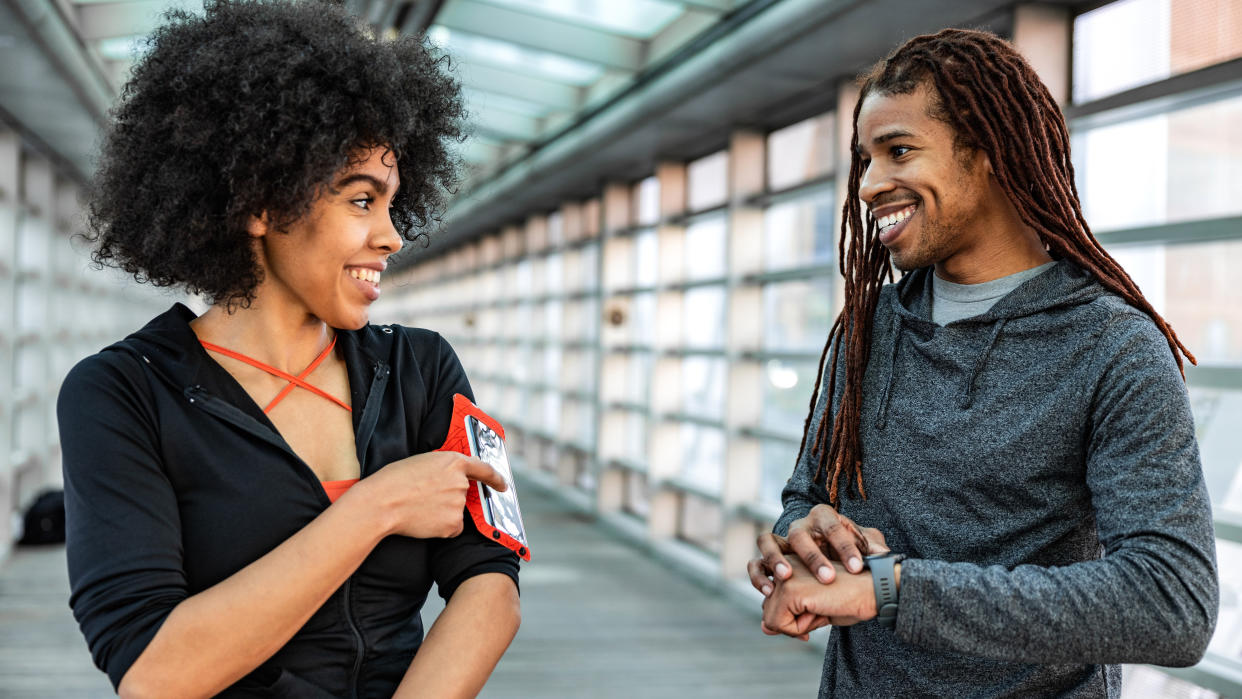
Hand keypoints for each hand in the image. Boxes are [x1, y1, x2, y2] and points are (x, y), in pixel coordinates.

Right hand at [363, 451, 506, 538]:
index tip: (503, 485)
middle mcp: (461, 482)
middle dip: (448, 498)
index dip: (496, 478)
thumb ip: (443, 468)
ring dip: (442, 513)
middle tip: (424, 498)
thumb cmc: (394, 481)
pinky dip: (441, 528)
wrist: (382, 503)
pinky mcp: (454, 524)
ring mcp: (459, 504)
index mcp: (453, 461)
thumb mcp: (422, 462)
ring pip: (456, 512)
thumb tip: (452, 478)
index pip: (483, 469)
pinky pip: (452, 528)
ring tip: (419, 508)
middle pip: (463, 494)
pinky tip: (424, 521)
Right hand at [747, 505, 886, 594]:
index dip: (844, 547)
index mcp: (824, 517)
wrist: (832, 556)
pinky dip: (758, 576)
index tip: (857, 568)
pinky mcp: (768, 559)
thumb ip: (875, 549)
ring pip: (767, 541)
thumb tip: (884, 556)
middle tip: (828, 579)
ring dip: (775, 560)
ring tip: (785, 578)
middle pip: (799, 535)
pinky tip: (768, 592)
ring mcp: (780, 541)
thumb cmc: (851, 550)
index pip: (832, 526)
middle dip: (812, 557)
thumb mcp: (867, 545)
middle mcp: (798, 526)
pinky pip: (755, 563)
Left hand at [761, 558, 876, 638]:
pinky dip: (797, 629)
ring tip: (822, 607)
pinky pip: (777, 622)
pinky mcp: (789, 587)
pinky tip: (820, 611)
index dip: (793, 617)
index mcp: (790, 563)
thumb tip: (764, 628)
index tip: (816, 614)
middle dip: (793, 622)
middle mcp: (784, 564)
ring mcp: (785, 574)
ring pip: (770, 617)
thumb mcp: (815, 611)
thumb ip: (788, 617)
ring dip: (796, 625)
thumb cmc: (850, 599)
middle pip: (768, 609)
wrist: (874, 590)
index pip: (773, 601)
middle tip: (823, 608)